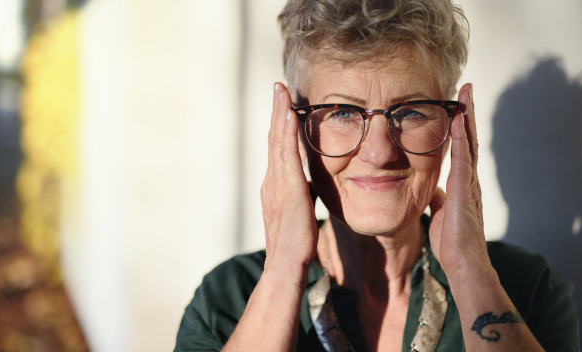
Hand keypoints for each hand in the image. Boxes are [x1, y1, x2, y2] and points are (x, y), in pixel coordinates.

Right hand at [261, 83, 317, 272]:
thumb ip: (301, 194)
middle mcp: (272, 180)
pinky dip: (286, 132)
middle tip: (278, 87)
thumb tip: (310, 184)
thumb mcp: (298, 210)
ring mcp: (277, 183)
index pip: (277, 148)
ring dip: (279, 114)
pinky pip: (287, 154)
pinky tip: (290, 114)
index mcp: (275, 185)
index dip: (278, 124)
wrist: (286, 263)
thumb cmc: (295, 242)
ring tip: (282, 91)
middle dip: (276, 111)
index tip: (283, 104)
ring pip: (277, 141)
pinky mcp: (288, 188)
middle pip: (273, 138)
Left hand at [428, 83, 490, 275]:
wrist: (462, 262)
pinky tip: (459, 118)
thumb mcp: (441, 214)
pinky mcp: (465, 189)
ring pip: (469, 142)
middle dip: (467, 113)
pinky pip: (463, 157)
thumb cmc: (452, 243)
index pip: (462, 149)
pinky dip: (462, 136)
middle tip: (465, 89)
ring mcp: (469, 182)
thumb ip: (439, 199)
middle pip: (469, 139)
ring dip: (467, 116)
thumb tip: (433, 190)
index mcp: (462, 184)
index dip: (460, 127)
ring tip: (465, 93)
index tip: (457, 107)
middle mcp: (469, 179)